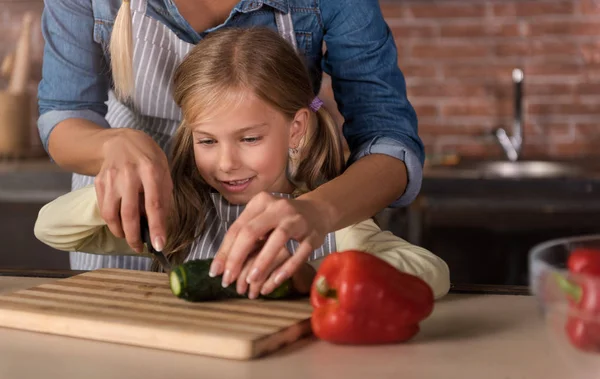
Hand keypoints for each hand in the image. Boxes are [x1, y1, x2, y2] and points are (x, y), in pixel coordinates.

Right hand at [94, 128, 171, 252]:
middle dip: (134, 237)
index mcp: (151, 170)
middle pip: (128, 213)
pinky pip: (104, 208)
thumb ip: (163, 197)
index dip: (157, 227)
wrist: (122, 141)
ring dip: (120, 231)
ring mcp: (111, 178)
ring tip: (129, 236)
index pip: (154, 204)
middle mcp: (129, 174)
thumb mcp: (164, 172)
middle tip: (139, 248)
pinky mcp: (99, 182)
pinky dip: (112, 220)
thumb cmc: (149, 158)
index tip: (159, 245)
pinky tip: (121, 222)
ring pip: (111, 214)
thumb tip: (160, 225)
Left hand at [209, 191, 330, 289]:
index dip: (225, 251)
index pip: (237, 228)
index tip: (216, 272)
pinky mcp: (313, 235)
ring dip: (261, 262)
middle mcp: (278, 208)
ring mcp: (297, 220)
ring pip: (277, 240)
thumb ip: (244, 238)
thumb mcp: (262, 220)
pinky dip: (286, 269)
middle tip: (228, 280)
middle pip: (252, 232)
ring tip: (250, 281)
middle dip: (237, 258)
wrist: (317, 212)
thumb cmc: (281, 220)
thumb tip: (221, 266)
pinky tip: (275, 281)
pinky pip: (299, 254)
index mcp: (260, 203)